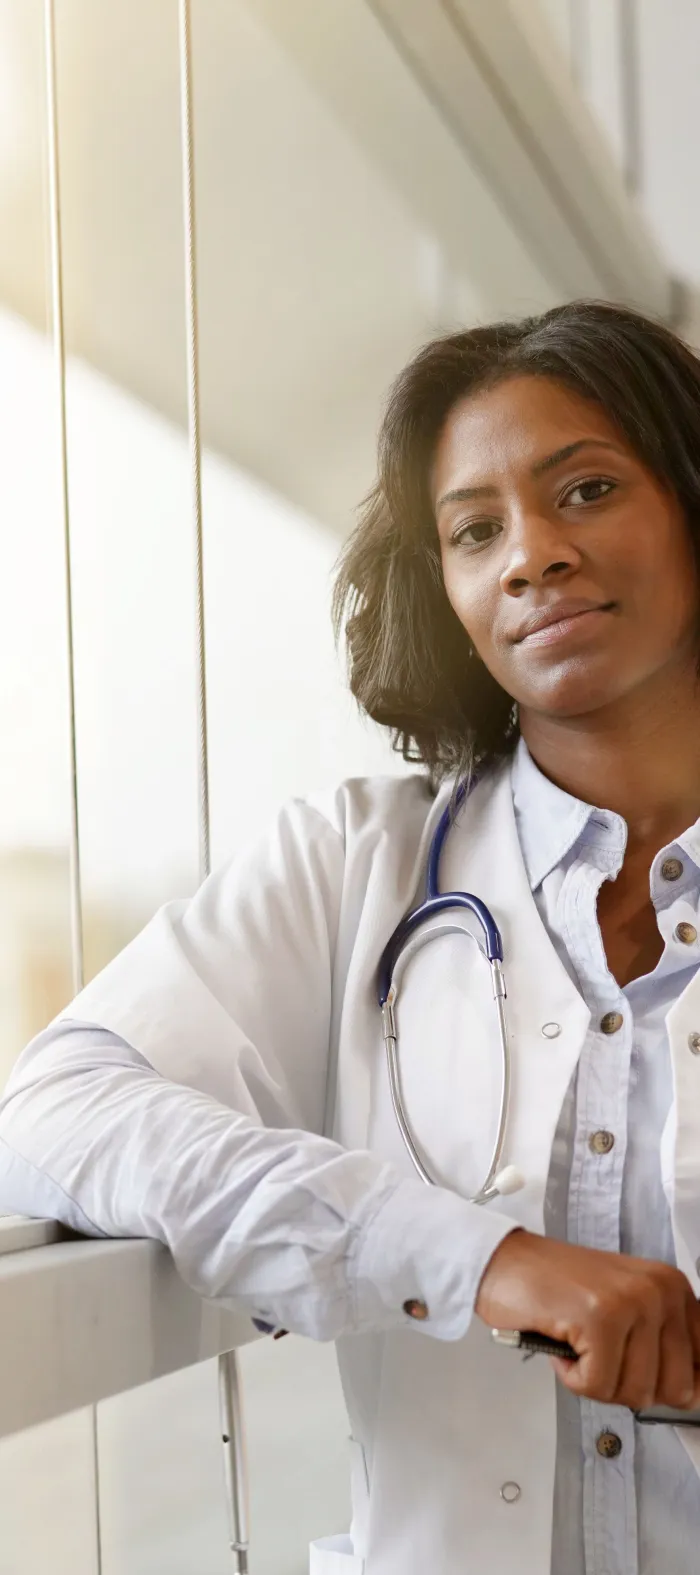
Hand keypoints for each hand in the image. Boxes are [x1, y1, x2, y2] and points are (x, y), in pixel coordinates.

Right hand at [475, 1230, 699, 1411]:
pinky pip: (598, 1384)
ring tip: (578, 1345)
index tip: (641, 1373)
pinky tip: (562, 1345)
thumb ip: (664, 1347)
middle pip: (674, 1387)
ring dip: (596, 1381)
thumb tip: (695, 1396)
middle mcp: (661, 1290)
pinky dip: (573, 1378)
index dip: (673, 1383)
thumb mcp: (627, 1311)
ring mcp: (632, 1301)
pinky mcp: (600, 1317)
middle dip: (628, 1385)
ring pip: (635, 1391)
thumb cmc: (558, 1290)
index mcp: (674, 1288)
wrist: (505, 1264)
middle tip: (599, 1356)